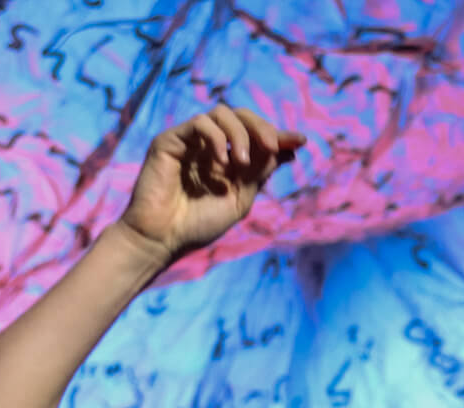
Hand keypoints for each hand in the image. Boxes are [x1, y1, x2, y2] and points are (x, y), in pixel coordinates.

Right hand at [116, 105, 304, 267]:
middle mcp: (210, 145)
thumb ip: (260, 172)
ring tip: (243, 162)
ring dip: (240, 133)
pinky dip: (217, 138)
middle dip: (262, 128)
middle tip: (273, 147)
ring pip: (221, 113)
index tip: (300, 141)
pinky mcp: (171, 140)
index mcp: (228, 159)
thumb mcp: (239, 199)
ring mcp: (190, 141)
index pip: (255, 135)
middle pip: (241, 116)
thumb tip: (289, 150)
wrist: (163, 239)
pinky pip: (199, 123)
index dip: (277, 134)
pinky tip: (222, 161)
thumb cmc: (198, 225)